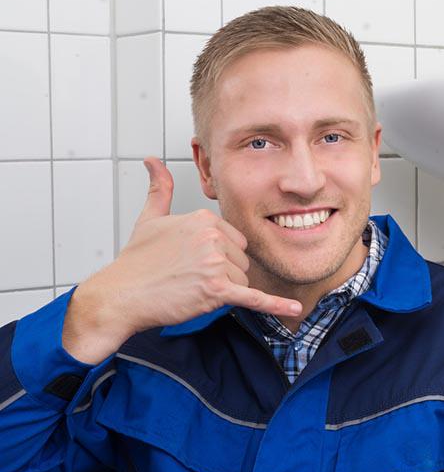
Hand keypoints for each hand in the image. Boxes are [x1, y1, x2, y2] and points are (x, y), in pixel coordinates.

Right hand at [62, 157, 301, 363]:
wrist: (120, 295)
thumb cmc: (135, 262)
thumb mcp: (149, 218)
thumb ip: (159, 188)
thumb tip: (152, 161)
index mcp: (204, 219)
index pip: (235, 241)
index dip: (218, 256)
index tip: (192, 261)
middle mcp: (212, 237)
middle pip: (241, 261)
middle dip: (222, 274)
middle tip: (189, 276)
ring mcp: (215, 263)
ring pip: (241, 281)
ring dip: (221, 290)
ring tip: (191, 287)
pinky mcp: (216, 289)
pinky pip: (254, 297)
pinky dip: (275, 306)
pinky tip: (295, 310)